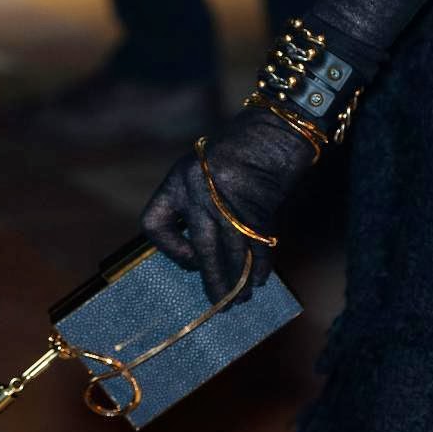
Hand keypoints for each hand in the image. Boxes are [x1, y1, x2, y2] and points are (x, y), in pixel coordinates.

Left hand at [141, 108, 315, 302]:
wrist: (277, 128)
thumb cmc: (244, 149)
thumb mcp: (206, 169)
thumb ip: (199, 203)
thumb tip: (204, 254)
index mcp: (179, 179)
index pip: (155, 224)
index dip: (170, 250)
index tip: (191, 258)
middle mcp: (198, 191)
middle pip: (202, 248)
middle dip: (212, 279)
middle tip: (220, 303)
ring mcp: (228, 200)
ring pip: (230, 253)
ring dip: (237, 281)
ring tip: (241, 299)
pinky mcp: (258, 207)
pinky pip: (255, 247)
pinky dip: (259, 266)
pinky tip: (259, 279)